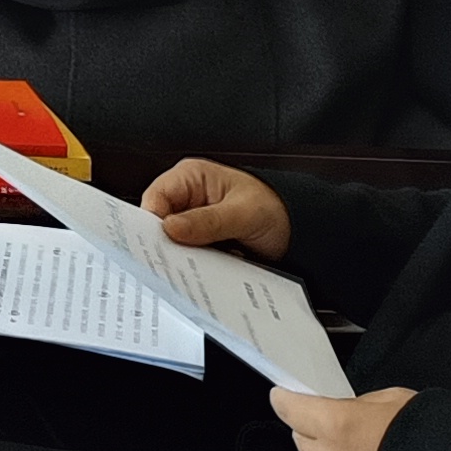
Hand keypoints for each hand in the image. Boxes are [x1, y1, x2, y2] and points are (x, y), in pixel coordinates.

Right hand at [143, 158, 292, 261]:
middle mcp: (187, 198)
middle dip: (164, 242)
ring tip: (192, 269)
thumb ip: (208, 221)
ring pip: (171, 242)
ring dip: (180, 257)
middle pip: (159, 222)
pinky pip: (187, 256)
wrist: (298, 230)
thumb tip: (171, 227)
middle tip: (171, 261)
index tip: (157, 242)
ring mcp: (192, 222)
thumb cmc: (274, 208)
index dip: (151, 220)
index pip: (156, 197)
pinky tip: (201, 274)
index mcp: (191, 177)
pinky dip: (193, 266)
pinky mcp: (200, 243)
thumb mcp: (243, 213)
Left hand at [272, 385, 414, 450]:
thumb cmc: (433, 437)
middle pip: (301, 441)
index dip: (285, 400)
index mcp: (338, 426)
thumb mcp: (398, 401)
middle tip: (329, 421)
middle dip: (309, 429)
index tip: (283, 395)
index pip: (291, 410)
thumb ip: (363, 406)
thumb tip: (350, 413)